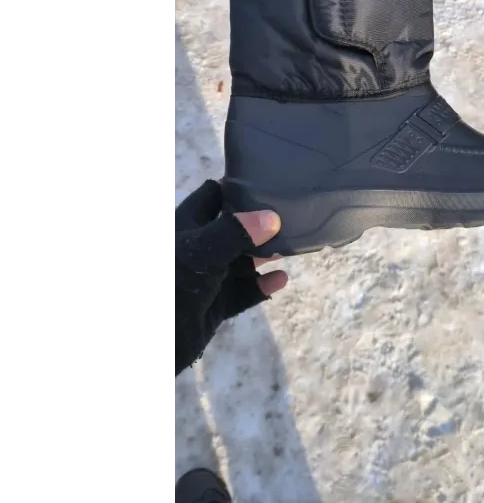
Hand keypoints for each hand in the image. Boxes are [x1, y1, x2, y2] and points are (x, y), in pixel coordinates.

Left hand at [169, 180, 287, 375]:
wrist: (151, 341)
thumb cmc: (170, 281)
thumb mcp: (201, 249)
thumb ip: (236, 231)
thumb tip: (272, 218)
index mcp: (184, 225)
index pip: (213, 196)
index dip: (237, 189)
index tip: (268, 186)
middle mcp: (195, 248)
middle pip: (232, 229)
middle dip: (258, 226)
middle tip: (289, 219)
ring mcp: (205, 278)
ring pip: (240, 261)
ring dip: (263, 256)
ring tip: (289, 249)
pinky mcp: (214, 305)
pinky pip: (243, 293)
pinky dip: (261, 286)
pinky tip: (279, 280)